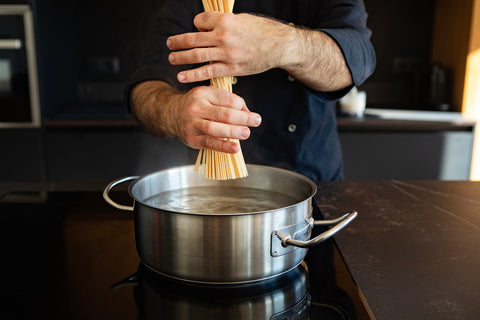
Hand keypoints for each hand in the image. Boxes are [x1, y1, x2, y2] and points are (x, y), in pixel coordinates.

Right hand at [131, 81, 261, 153]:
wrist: (170, 114)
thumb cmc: (196, 105)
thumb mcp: (208, 95)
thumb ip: (227, 101)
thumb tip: (247, 113)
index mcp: (204, 93)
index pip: (228, 99)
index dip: (242, 106)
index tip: (251, 114)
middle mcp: (197, 107)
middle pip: (224, 114)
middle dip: (243, 118)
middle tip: (256, 121)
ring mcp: (193, 124)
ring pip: (216, 128)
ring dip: (234, 132)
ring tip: (246, 133)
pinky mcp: (192, 138)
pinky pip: (210, 143)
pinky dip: (223, 146)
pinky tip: (235, 148)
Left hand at [166, 12, 294, 82]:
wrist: (279, 46)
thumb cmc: (262, 30)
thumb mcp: (241, 19)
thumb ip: (223, 23)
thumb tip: (206, 28)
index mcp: (225, 20)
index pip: (199, 22)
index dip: (195, 26)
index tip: (196, 31)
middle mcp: (223, 36)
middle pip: (192, 39)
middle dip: (177, 42)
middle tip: (169, 44)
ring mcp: (227, 54)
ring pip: (197, 56)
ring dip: (180, 58)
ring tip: (171, 59)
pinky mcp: (231, 68)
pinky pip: (207, 72)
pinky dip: (192, 74)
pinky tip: (182, 76)